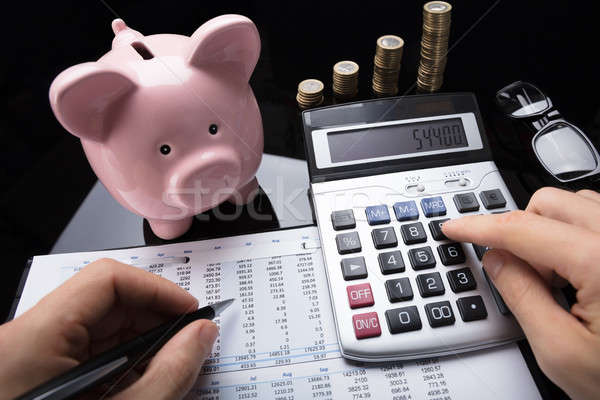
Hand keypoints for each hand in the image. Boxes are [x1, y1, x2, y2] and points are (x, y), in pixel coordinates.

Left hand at [0, 258, 217, 399]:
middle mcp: (27, 337)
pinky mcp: (38, 370)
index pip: (107, 280)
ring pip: (100, 324)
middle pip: (105, 299)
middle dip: (154, 317)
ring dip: (142, 340)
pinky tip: (140, 381)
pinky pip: (89, 347)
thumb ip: (170, 372)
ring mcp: (31, 354)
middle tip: (188, 343)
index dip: (156, 289)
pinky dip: (123, 359)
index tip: (189, 312)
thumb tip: (201, 333)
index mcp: (35, 339)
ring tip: (168, 367)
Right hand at [442, 187, 599, 399]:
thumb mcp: (560, 351)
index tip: (456, 227)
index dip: (479, 227)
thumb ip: (520, 296)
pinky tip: (580, 273)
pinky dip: (574, 235)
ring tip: (557, 279)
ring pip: (574, 205)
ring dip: (548, 232)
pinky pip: (597, 217)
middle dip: (520, 231)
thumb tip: (496, 259)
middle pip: (547, 204)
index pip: (522, 229)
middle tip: (520, 273)